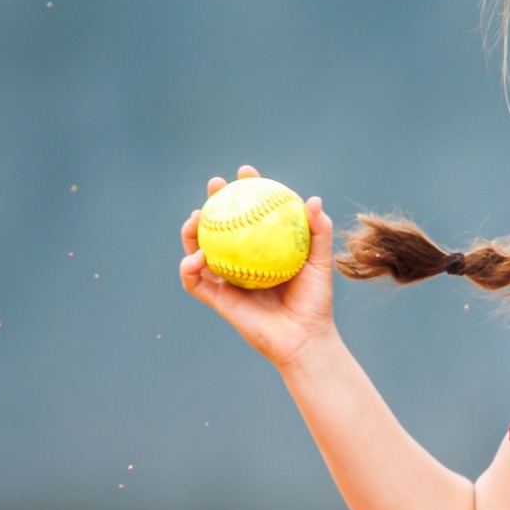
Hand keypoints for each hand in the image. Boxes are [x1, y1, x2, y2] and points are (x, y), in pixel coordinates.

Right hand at [179, 165, 338, 369]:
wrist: (304, 337)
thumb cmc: (315, 301)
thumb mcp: (319, 262)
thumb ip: (318, 232)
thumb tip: (312, 200)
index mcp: (262, 248)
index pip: (250, 212)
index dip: (244, 190)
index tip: (246, 172)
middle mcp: (240, 260)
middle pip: (219, 225)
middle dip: (212, 201)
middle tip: (216, 184)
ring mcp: (225, 278)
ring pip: (197, 249)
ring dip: (190, 230)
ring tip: (197, 216)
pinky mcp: (216, 299)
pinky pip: (194, 280)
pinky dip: (190, 266)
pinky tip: (198, 256)